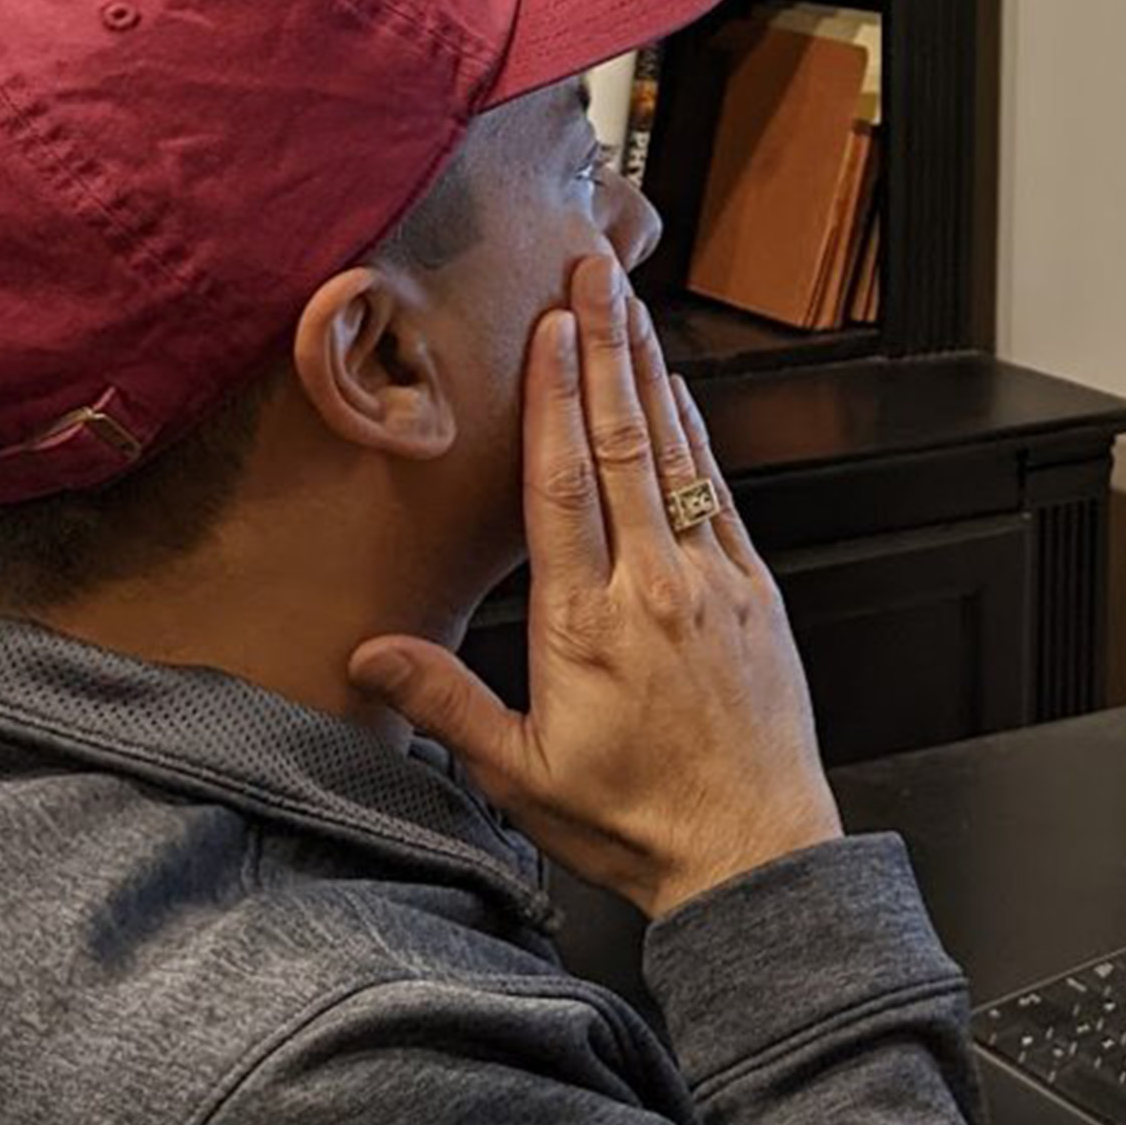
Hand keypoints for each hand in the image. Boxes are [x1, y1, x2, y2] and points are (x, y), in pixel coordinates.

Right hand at [349, 255, 843, 917]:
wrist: (754, 850)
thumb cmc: (638, 820)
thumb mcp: (523, 775)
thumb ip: (447, 704)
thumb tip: (369, 655)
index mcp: (587, 624)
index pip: (561, 486)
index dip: (553, 398)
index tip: (550, 329)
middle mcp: (654, 587)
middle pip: (620, 445)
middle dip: (604, 350)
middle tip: (595, 274)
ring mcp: (713, 583)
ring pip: (676, 456)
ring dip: (649, 374)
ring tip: (630, 307)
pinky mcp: (756, 593)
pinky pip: (720, 495)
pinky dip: (696, 436)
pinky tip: (677, 396)